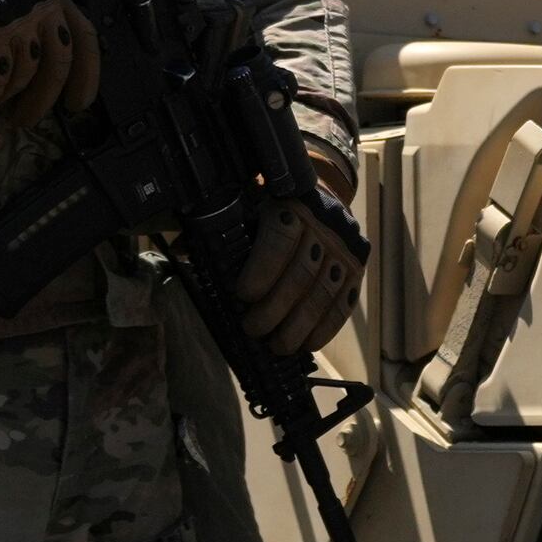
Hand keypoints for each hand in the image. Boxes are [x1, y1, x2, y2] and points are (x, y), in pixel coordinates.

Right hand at [0, 0, 99, 131]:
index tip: (78, 104)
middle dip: (43, 99)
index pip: (85, 36)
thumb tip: (54, 79)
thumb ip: (38, 25)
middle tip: (26, 121)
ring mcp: (15, 13)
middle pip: (58, 62)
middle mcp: (40, 0)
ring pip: (25, 72)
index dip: (87, 74)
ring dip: (6, 98)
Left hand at [233, 193, 361, 355]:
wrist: (323, 196)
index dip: (262, 270)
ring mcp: (345, 248)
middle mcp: (325, 224)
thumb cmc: (275, 211)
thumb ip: (230, 228)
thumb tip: (183, 252)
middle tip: (254, 329)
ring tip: (279, 345)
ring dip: (300, 326)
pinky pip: (344, 303)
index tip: (243, 295)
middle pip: (301, 273)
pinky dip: (326, 327)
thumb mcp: (253, 207)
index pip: (280, 239)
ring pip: (324, 293)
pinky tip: (309, 343)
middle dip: (275, 308)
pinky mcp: (358, 269)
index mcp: (291, 204)